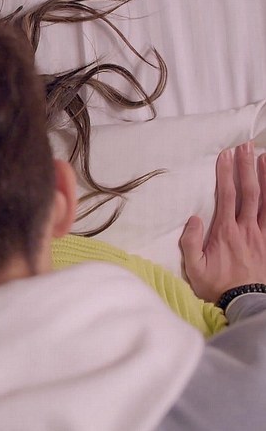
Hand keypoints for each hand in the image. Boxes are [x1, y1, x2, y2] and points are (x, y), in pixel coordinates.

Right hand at [180, 141, 265, 301]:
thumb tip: (193, 218)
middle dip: (246, 167)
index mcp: (225, 232)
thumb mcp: (194, 268)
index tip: (225, 155)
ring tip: (263, 156)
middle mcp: (245, 228)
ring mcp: (261, 234)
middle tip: (244, 146)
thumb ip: (190, 243)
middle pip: (249, 191)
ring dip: (264, 177)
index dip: (226, 174)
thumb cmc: (216, 285)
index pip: (226, 196)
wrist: (245, 303)